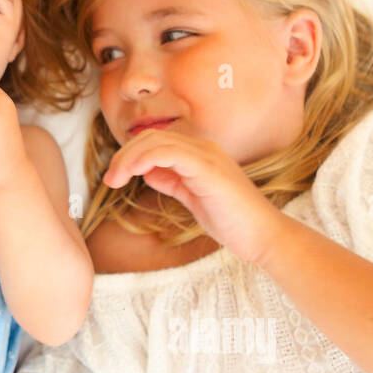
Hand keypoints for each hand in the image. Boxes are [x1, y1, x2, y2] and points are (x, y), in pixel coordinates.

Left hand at [102, 129, 287, 264]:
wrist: (262, 236)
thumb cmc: (231, 220)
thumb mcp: (192, 198)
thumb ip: (172, 181)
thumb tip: (148, 171)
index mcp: (200, 154)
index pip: (156, 141)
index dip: (131, 154)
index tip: (115, 177)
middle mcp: (204, 148)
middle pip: (152, 137)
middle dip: (124, 155)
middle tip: (110, 179)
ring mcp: (207, 156)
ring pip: (156, 142)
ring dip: (128, 159)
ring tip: (114, 180)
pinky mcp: (208, 168)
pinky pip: (169, 153)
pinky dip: (145, 159)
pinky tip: (133, 175)